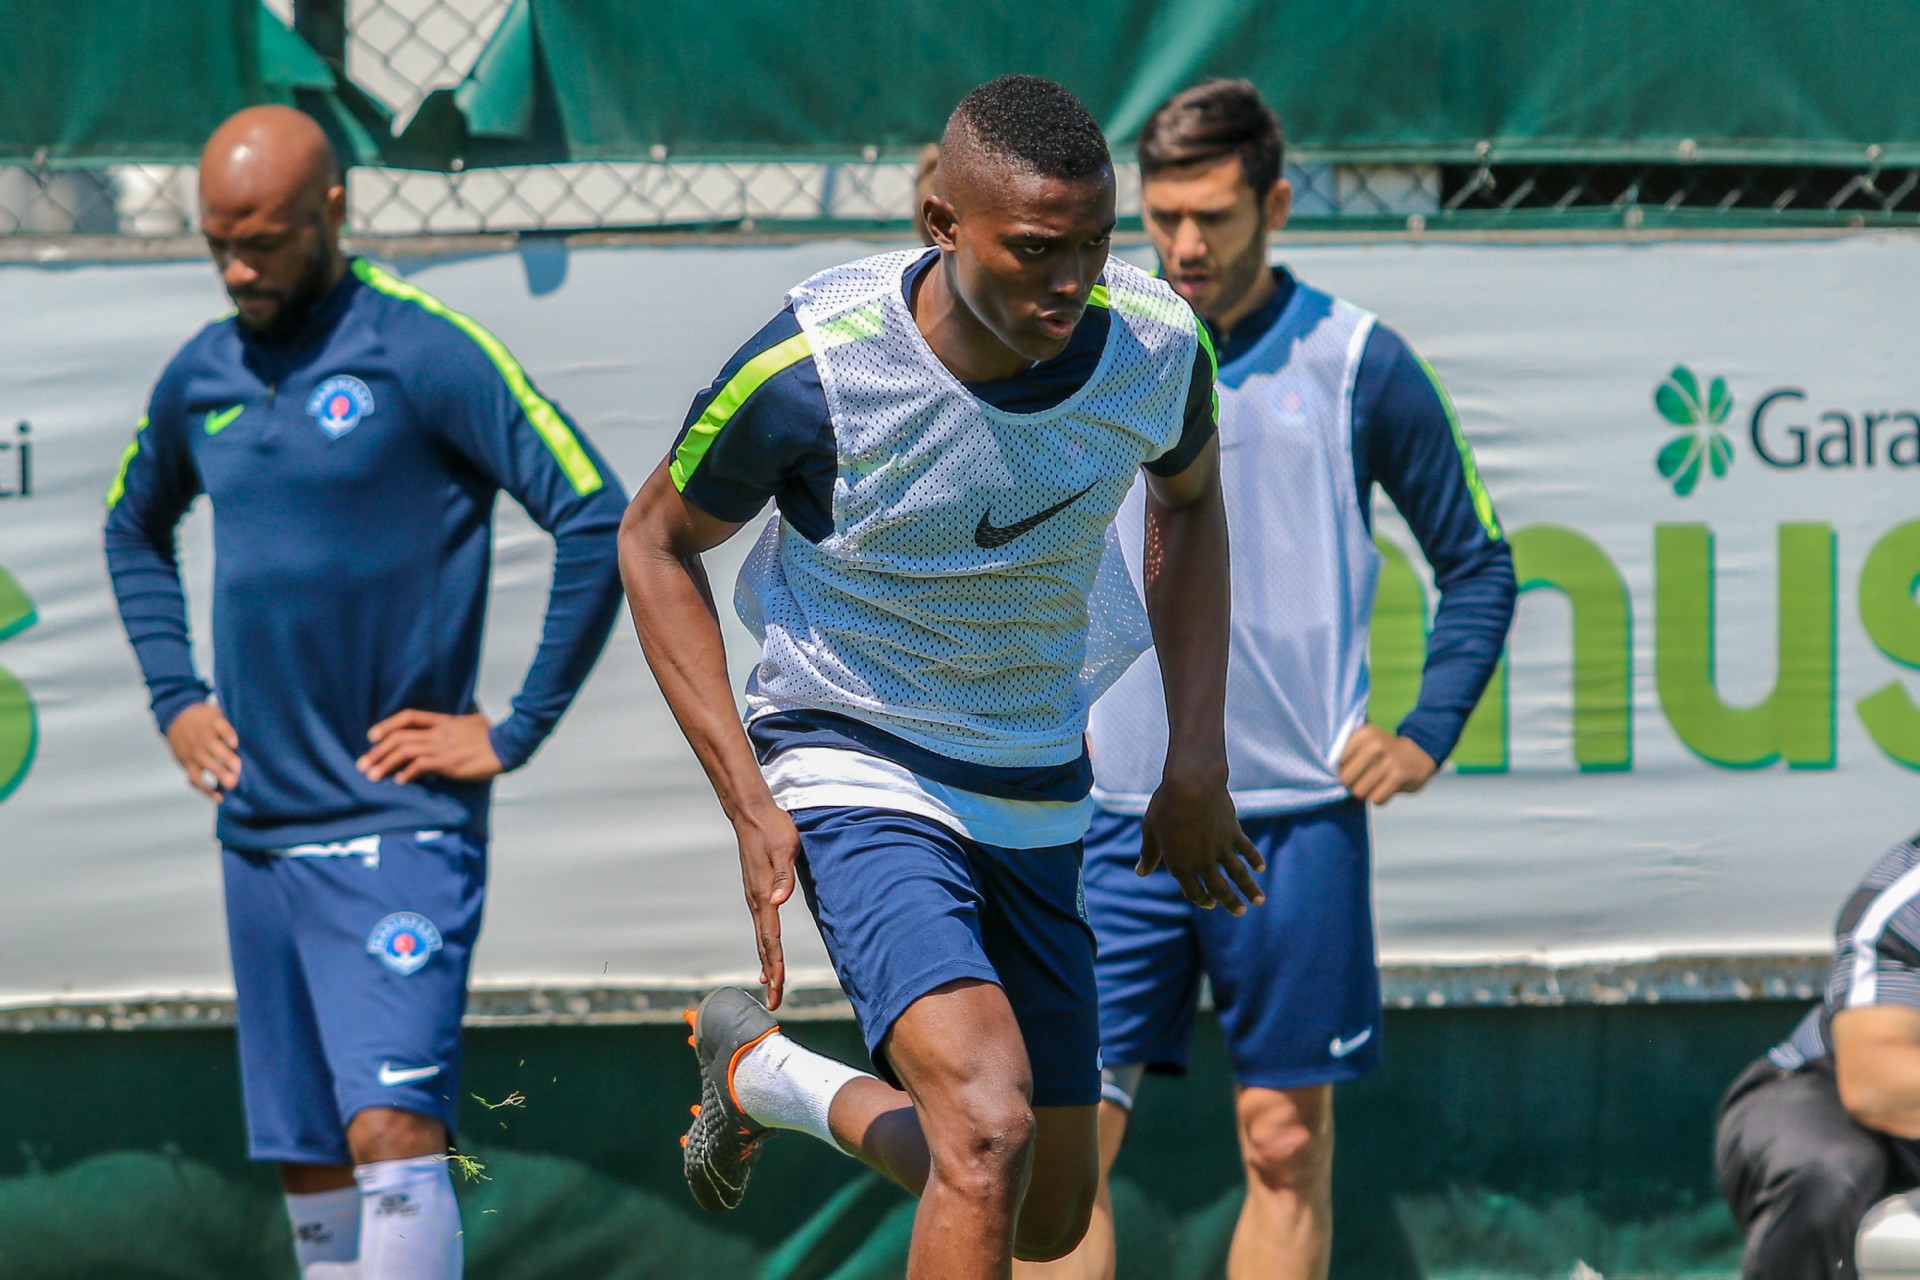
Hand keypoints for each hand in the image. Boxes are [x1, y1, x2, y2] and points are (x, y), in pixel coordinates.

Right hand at [166, 701, 239, 800]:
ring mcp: (194, 751)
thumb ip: (232, 721)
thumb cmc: (207, 719)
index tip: (236, 743)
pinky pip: (195, 778)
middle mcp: (202, 737)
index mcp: (213, 722)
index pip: (220, 726)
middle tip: (239, 770)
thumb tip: (258, 732)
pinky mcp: (187, 763)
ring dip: (219, 775)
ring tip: (233, 784)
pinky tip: (220, 797)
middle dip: (227, 759)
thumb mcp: (217, 712)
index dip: (228, 735)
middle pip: (214, 747)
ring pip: (206, 764)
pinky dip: (206, 789)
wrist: (176, 718)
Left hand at [357, 710, 502, 783]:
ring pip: (404, 751)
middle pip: (399, 737)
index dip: (387, 725)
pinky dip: (407, 773)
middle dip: (377, 752)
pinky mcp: (448, 763)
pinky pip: (420, 766)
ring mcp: (442, 747)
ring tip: (372, 776)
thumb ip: (455, 726)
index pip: (409, 717)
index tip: (371, 736)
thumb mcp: (471, 723)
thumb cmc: (493, 736)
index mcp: (443, 721)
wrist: (507, 746)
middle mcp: (438, 733)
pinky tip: (399, 781)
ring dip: (385, 764)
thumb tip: (449, 729)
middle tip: (362, 764)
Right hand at [734, 803, 801, 1009]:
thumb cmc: (773, 829)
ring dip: (766, 962)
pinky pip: (761, 925)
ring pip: (761, 937)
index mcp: (762, 894)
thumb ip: (783, 876)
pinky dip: (765, 945)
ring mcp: (754, 896)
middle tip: (774, 1001)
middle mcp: (756, 900)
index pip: (770, 937)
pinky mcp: (756, 891)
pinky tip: (767, 953)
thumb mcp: (785, 848)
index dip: (774, 963)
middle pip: (764, 944)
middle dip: (770, 973)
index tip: (776, 985)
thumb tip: (779, 900)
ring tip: (770, 985)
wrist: (752, 814)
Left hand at [1138, 779, 1265, 914]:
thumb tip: (1141, 872)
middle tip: (1240, 912)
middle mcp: (1203, 861)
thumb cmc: (1166, 806)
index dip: (1201, 899)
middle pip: (1219, 889)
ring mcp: (1221, 848)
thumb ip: (1149, 854)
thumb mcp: (1151, 830)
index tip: (1209, 902)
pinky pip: (1247, 850)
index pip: (1194, 891)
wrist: (1192, 784)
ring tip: (1259, 901)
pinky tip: (1260, 867)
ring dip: (1250, 889)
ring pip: (1239, 875)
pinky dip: (1255, 859)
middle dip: (1230, 902)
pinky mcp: (1233, 833)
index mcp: (1181, 864)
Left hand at [1340, 724, 1437, 804]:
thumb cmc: (1384, 752)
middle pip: (1346, 780)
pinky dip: (1380, 798)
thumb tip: (1328, 775)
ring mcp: (1388, 761)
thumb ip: (1346, 753)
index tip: (1356, 766)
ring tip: (1377, 783)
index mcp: (1363, 734)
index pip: (1337, 763)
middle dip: (1354, 784)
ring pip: (1360, 792)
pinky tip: (1386, 788)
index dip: (1345, 769)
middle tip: (1366, 778)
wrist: (1421, 752)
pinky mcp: (1399, 776)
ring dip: (1367, 792)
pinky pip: (1377, 799)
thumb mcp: (1366, 742)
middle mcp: (1374, 745)